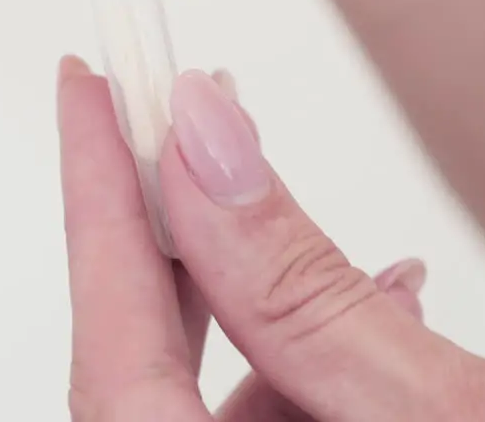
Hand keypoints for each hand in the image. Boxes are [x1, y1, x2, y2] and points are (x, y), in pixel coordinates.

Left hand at [55, 56, 484, 420]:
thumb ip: (308, 295)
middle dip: (173, 234)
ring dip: (268, 298)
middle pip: (147, 371)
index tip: (88, 92)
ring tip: (318, 200)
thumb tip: (204, 146)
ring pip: (222, 398)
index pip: (112, 351)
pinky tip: (395, 305)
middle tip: (171, 123)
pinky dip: (323, 362)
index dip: (94, 207)